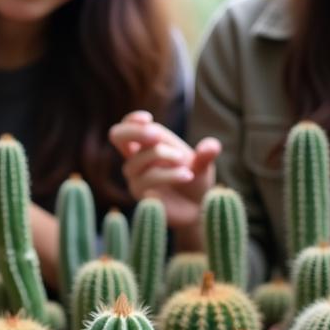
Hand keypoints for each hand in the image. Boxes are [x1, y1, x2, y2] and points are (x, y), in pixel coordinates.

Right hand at [109, 110, 220, 229]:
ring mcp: (135, 178)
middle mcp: (136, 161)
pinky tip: (187, 175)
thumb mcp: (203, 164)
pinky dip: (170, 174)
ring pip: (139, 159)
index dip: (132, 120)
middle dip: (136, 131)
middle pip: (117, 137)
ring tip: (185, 163)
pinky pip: (148, 178)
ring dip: (163, 155)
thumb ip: (206, 154)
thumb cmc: (196, 183)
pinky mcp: (140, 195)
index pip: (127, 127)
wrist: (198, 210)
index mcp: (147, 146)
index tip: (149, 119)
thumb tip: (212, 146)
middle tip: (157, 135)